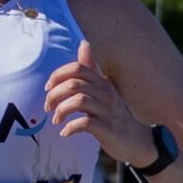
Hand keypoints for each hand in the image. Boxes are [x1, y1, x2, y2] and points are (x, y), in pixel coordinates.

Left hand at [44, 40, 154, 168]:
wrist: (135, 139)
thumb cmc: (112, 113)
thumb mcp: (102, 88)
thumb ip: (90, 68)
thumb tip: (83, 43)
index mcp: (101, 81)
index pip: (77, 68)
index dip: (58, 76)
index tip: (48, 88)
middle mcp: (105, 93)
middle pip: (74, 84)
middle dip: (55, 95)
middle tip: (48, 107)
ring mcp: (107, 111)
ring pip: (79, 101)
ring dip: (62, 110)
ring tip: (56, 120)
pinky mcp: (108, 129)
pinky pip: (86, 123)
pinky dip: (71, 127)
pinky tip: (65, 132)